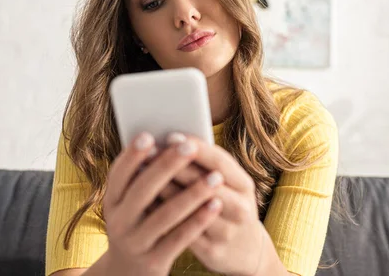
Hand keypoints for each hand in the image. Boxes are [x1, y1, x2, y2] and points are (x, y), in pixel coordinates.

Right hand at [101, 132, 223, 275]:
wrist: (128, 273)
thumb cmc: (138, 223)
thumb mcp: (131, 203)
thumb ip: (145, 177)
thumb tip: (170, 143)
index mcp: (112, 201)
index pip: (118, 174)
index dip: (132, 156)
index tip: (149, 135)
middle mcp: (119, 221)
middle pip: (143, 190)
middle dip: (167, 166)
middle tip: (189, 146)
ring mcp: (136, 242)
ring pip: (165, 215)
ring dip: (192, 194)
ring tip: (215, 177)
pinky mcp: (154, 260)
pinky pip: (179, 238)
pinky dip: (198, 220)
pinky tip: (216, 205)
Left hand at [151, 134, 265, 275]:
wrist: (243, 249)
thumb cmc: (228, 204)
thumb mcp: (229, 184)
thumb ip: (207, 165)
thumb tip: (174, 141)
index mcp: (245, 185)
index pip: (220, 162)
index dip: (196, 149)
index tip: (172, 136)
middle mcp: (240, 208)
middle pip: (204, 184)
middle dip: (175, 167)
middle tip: (150, 153)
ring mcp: (227, 232)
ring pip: (191, 209)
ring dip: (165, 190)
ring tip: (143, 175)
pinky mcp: (212, 252)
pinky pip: (182, 232)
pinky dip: (162, 214)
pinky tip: (146, 203)